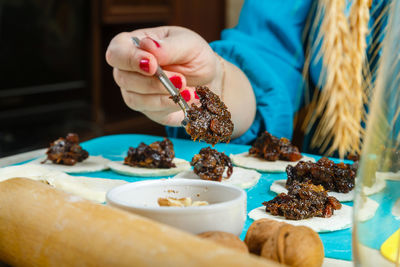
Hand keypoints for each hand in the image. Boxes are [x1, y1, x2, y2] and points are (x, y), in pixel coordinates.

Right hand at [105, 26, 222, 126]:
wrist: (209, 80)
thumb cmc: (194, 56)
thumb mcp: (188, 44)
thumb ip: (168, 47)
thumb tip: (147, 46)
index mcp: (135, 44)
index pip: (117, 51)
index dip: (130, 59)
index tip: (153, 65)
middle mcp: (129, 69)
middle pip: (123, 78)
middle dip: (154, 82)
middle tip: (181, 80)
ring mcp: (135, 91)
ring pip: (134, 99)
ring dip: (163, 96)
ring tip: (189, 91)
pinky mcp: (147, 109)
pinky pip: (150, 111)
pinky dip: (169, 105)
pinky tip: (186, 98)